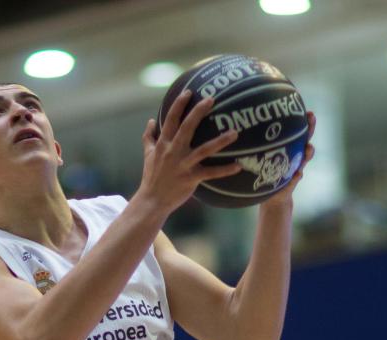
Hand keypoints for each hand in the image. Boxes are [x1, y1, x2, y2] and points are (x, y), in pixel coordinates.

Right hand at [136, 91, 241, 213]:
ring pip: (204, 150)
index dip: (179, 104)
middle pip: (187, 127)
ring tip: (235, 132)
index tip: (188, 92)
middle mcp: (173, 151)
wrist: (152, 200)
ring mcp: (183, 165)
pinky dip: (225, 170)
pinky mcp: (191, 179)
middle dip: (198, 112)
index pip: (170, 119)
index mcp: (163, 144)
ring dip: (220, 141)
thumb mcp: (147, 155)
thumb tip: (150, 120)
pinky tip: (238, 165)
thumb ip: (148, 136)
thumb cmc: (152, 176)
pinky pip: (211, 173)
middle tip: (211, 99)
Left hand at [260, 112, 315, 211]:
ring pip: (305, 158)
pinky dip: (297, 175)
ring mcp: (295, 168)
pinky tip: (298, 173)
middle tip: (311, 116)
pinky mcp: (292, 182)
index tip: (304, 106)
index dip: (301, 118)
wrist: (270, 196)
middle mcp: (294, 155)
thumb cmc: (262, 173)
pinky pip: (296, 178)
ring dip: (308, 152)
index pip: (296, 129)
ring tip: (309, 148)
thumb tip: (236, 122)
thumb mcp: (256, 157)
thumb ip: (252, 143)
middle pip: (305, 138)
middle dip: (310, 127)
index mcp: (287, 146)